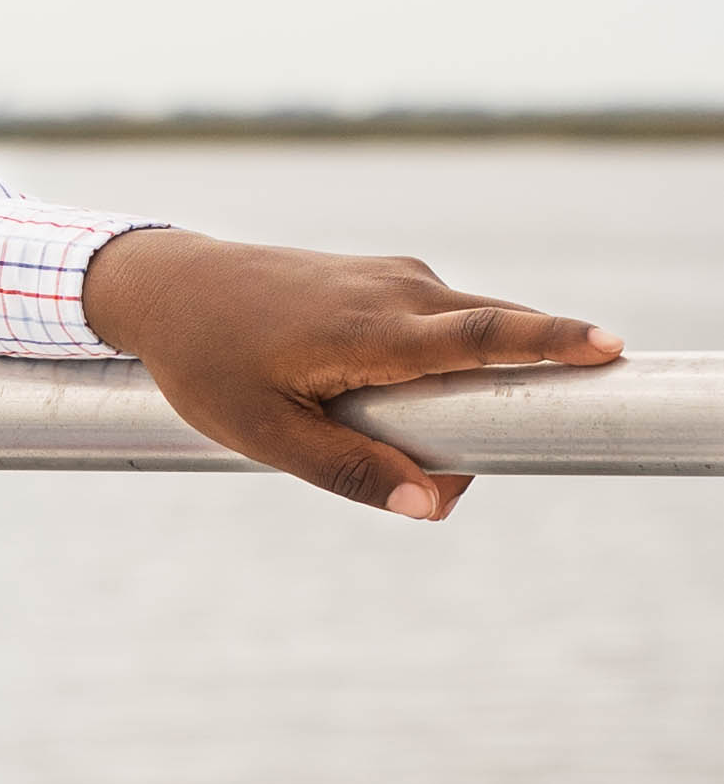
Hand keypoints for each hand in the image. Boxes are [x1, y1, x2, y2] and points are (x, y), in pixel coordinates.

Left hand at [79, 230, 619, 521]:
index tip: (610, 349)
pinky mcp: (392, 278)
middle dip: (512, 398)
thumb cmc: (209, 363)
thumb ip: (349, 470)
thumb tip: (433, 506)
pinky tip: (391, 408)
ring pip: (473, 334)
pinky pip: (445, 326)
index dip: (552, 343)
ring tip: (404, 449)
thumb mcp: (265, 433)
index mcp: (372, 329)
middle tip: (459, 472)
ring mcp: (398, 277)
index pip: (484, 333)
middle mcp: (399, 290)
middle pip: (498, 333)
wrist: (172, 287)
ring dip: (467, 394)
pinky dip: (445, 370)